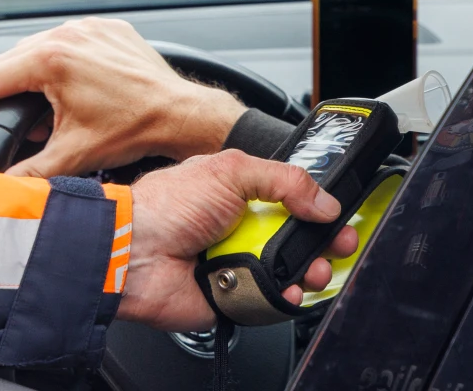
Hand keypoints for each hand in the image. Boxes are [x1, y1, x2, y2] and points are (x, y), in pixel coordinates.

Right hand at [0, 17, 247, 176]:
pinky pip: (71, 39)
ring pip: (39, 45)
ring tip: (53, 104)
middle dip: (11, 90)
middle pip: (12, 59)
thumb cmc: (134, 129)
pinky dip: (67, 60)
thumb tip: (4, 184)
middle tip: (27, 119)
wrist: (179, 115)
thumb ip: (30, 171)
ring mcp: (88, 28)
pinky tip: (78, 86)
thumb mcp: (73, 155)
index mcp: (51, 60)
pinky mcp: (106, 28)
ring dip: (36, 73)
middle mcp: (67, 35)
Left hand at [117, 151, 360, 329]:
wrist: (134, 254)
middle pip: (299, 239)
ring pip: (292, 272)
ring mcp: (239, 263)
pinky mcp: (235, 296)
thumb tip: (324, 201)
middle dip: (324, 243)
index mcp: (238, 194)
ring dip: (310, 271)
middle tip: (338, 244)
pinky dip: (285, 297)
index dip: (318, 208)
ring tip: (314, 269)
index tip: (338, 215)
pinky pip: (273, 301)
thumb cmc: (165, 207)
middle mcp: (240, 228)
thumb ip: (283, 179)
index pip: (291, 200)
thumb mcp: (229, 171)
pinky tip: (289, 289)